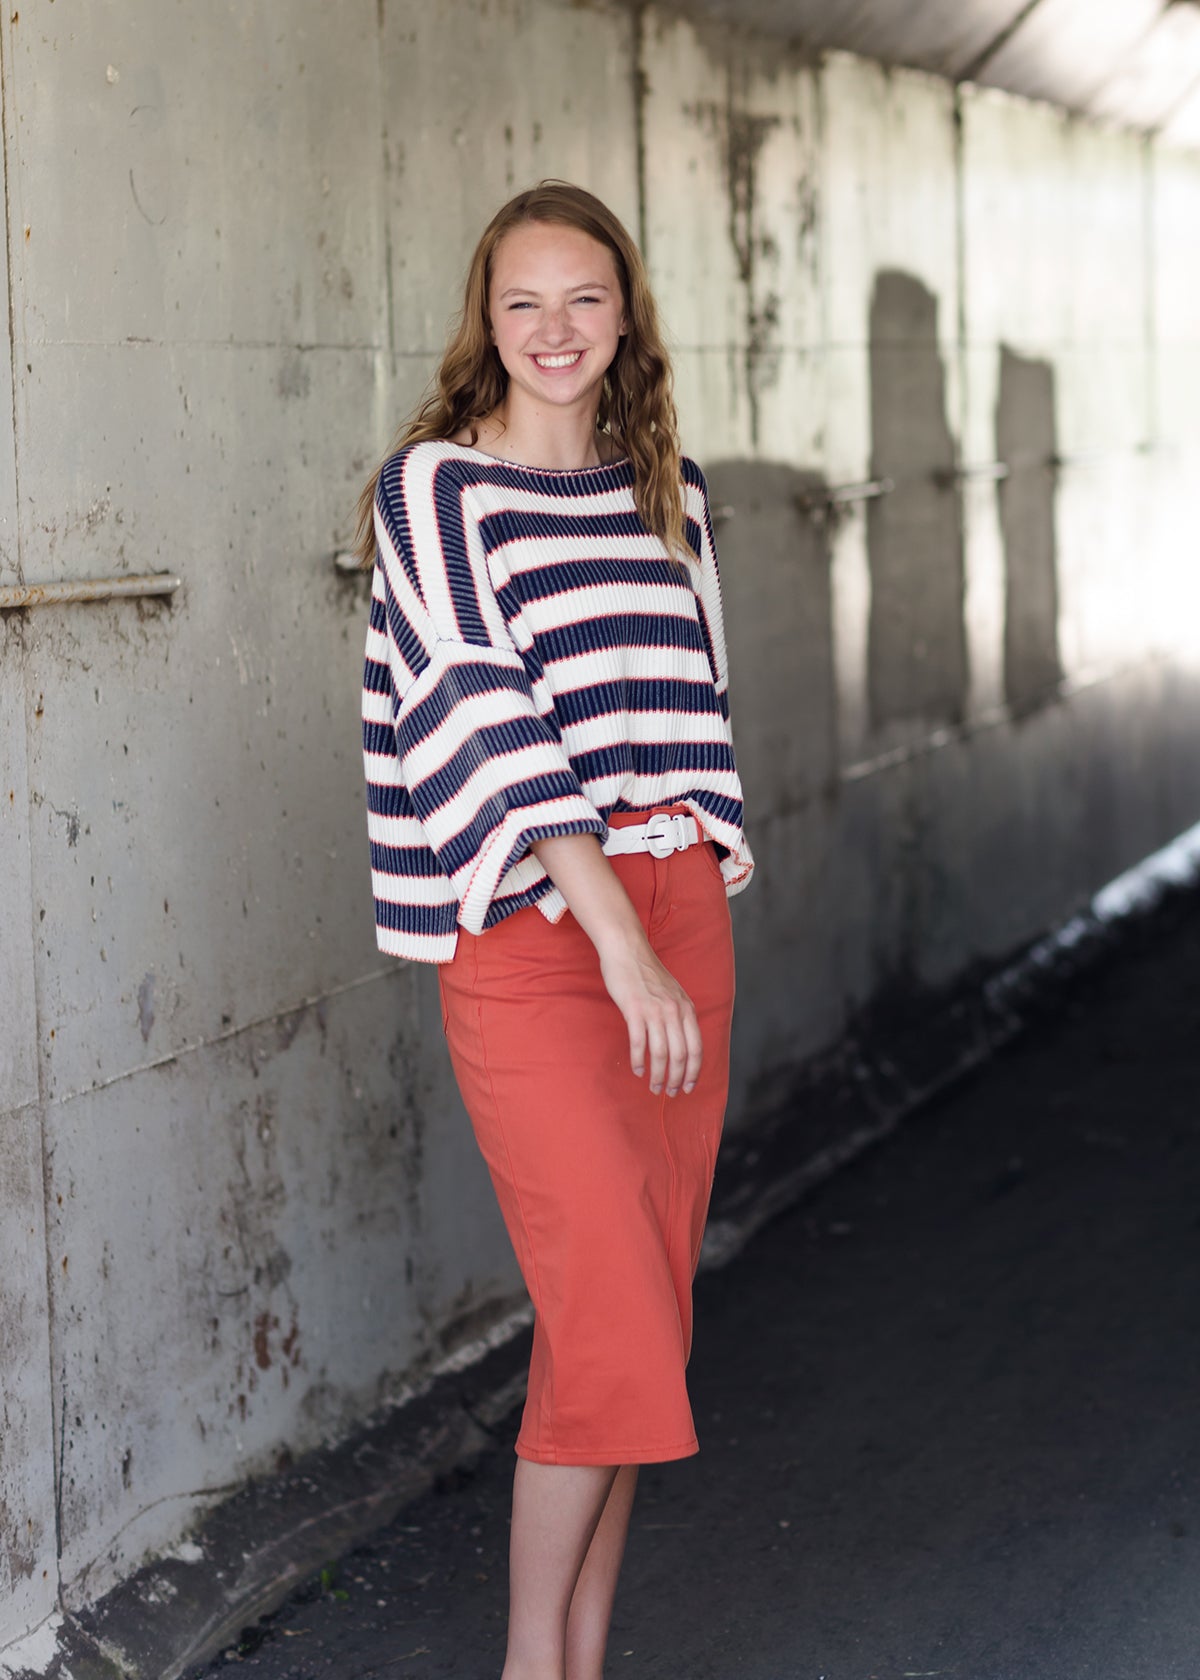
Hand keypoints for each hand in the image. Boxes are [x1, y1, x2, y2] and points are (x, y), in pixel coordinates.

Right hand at [597, 934, 702, 1097]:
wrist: (626, 950)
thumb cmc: (646, 974)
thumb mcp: (673, 993)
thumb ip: (679, 1015)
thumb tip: (681, 1042)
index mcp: (687, 1009)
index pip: (697, 1048)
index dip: (694, 1072)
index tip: (688, 1087)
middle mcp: (674, 1011)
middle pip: (681, 1055)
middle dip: (676, 1079)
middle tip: (669, 1092)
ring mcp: (655, 1010)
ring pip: (661, 1053)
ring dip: (658, 1075)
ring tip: (653, 1086)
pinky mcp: (634, 1010)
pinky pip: (639, 1043)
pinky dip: (639, 1060)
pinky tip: (637, 1069)